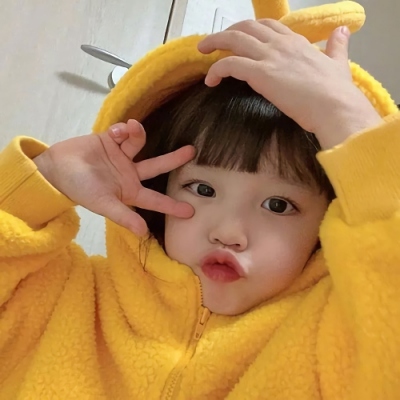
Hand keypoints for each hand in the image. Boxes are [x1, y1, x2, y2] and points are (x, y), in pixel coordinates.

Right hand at [33, 120, 194, 234]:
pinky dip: (122, 130)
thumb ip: (123, 216)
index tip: (191, 211)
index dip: (172, 206)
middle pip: (157, 166)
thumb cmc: (79, 189)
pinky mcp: (111, 140)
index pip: (155, 200)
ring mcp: (121, 157)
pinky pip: (123, 132)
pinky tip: (115, 132)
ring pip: (140, 143)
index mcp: (130, 192)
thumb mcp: (102, 204)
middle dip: (174, 159)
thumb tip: (143, 233)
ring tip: (130, 130)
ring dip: (138, 135)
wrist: (56, 168)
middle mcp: (129, 174)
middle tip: (192, 151)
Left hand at [198, 20, 381, 148]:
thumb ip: (337, 46)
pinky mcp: (260, 73)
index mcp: (296, 42)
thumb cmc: (337, 92)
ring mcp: (269, 57)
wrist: (335, 107)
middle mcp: (281, 44)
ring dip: (214, 42)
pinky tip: (211, 80)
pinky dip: (216, 69)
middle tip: (214, 42)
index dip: (250, 29)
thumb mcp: (338, 63)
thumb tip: (342, 31)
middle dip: (227, 31)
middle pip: (246, 27)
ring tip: (202, 51)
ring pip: (234, 39)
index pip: (268, 26)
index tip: (239, 37)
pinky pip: (230, 64)